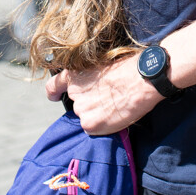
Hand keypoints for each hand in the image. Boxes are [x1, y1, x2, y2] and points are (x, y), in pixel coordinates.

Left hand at [46, 55, 162, 134]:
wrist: (142, 78)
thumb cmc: (128, 68)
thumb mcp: (103, 67)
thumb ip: (91, 78)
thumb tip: (94, 88)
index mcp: (75, 74)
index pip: (54, 85)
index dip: (54, 92)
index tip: (54, 96)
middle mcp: (74, 92)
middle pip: (77, 104)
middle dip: (89, 104)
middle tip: (108, 100)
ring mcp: (81, 109)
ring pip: (87, 116)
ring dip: (97, 115)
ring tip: (116, 105)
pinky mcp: (90, 124)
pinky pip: (94, 127)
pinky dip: (104, 125)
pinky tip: (116, 114)